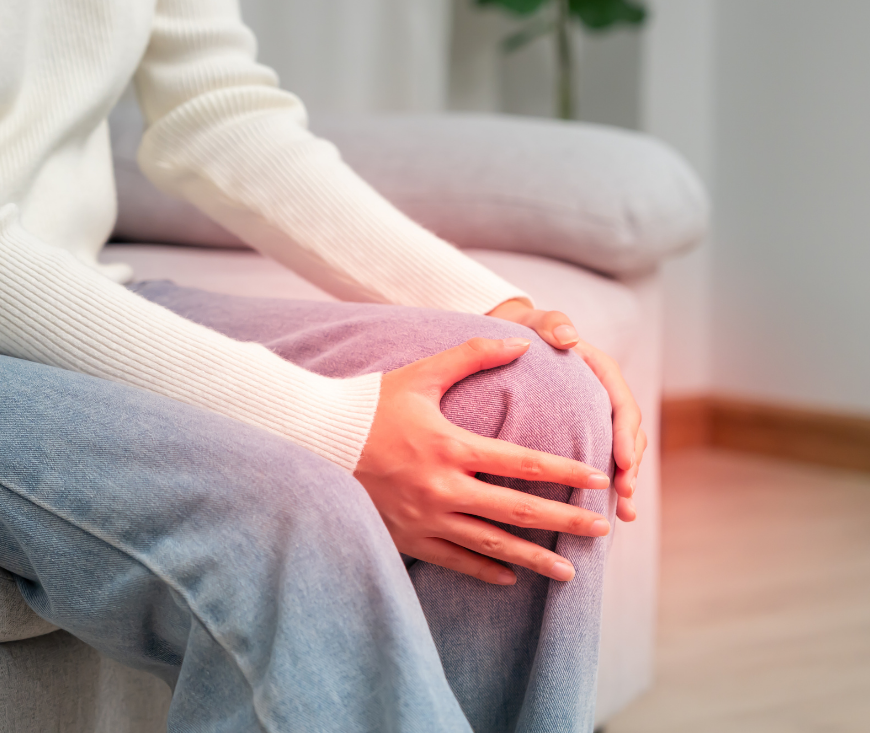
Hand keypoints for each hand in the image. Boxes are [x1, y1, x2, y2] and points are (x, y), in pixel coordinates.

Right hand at [354, 337, 611, 585]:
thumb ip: (473, 354)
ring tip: (569, 573)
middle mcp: (443, 487)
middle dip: (565, 521)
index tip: (598, 477)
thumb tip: (521, 341)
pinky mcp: (408, 538)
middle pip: (518, 510)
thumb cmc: (371, 403)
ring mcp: (425, 518)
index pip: (523, 462)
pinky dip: (486, 571)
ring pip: (492, 546)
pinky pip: (455, 562)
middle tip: (601, 528)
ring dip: (535, 559)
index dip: (565, 470)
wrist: (316, 440)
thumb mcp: (422, 374)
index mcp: (451, 445)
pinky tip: (511, 578)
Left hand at [486, 299, 645, 522]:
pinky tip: (613, 514)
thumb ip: (552, 324)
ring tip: (625, 513)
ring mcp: (599, 417)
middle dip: (630, 466)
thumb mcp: (537, 322)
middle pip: (629, 435)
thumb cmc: (527, 330)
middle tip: (624, 494)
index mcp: (601, 372)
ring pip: (622, 453)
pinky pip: (604, 460)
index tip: (623, 461)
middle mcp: (606, 396)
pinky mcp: (588, 432)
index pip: (622, 405)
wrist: (515, 339)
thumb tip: (568, 336)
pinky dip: (610, 486)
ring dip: (626, 482)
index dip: (625, 435)